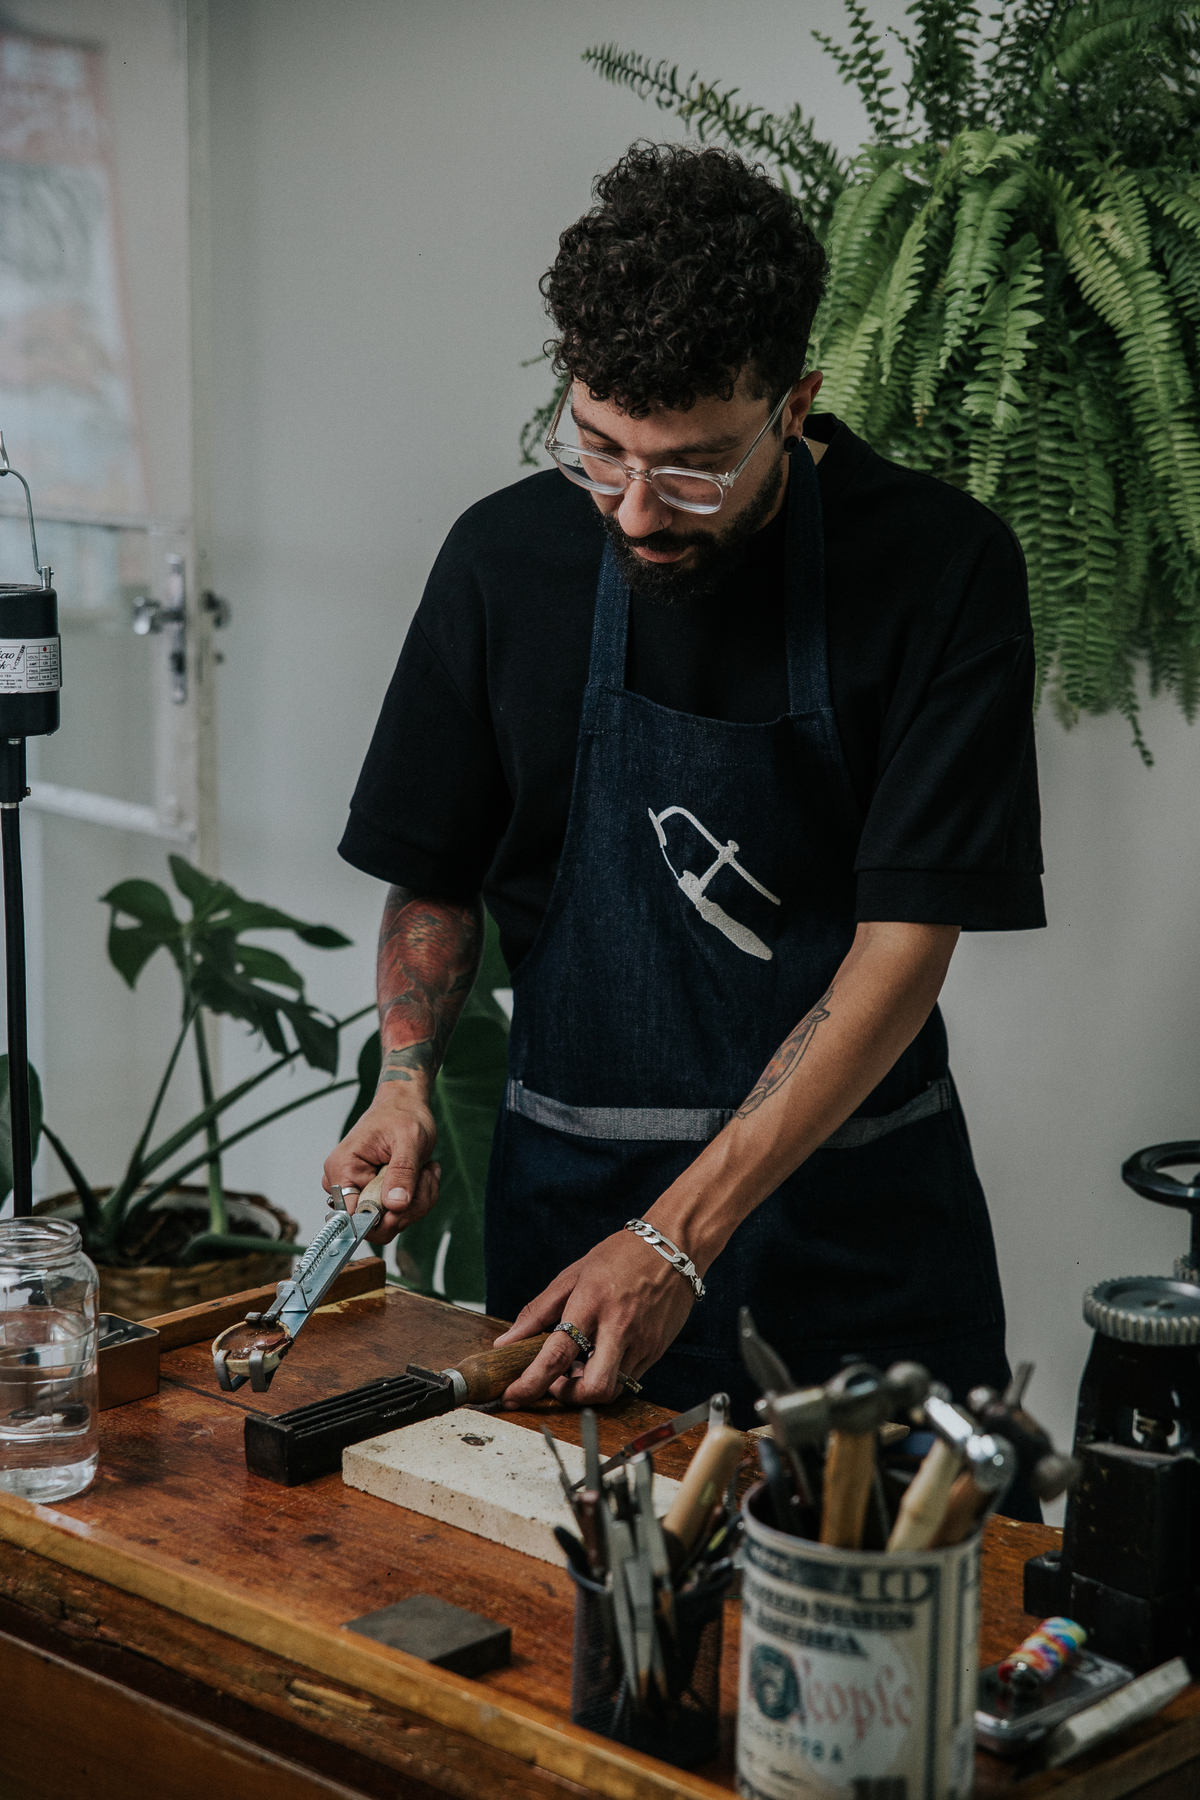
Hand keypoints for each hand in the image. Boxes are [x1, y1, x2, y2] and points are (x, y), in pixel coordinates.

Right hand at [323, 1091, 440, 1244]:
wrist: (405, 1105)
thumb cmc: (402, 1114)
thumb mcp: (408, 1139)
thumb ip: (402, 1172)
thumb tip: (395, 1205)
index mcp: (343, 1169)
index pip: (352, 1216)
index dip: (381, 1218)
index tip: (405, 1202)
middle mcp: (345, 1185)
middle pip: (375, 1225)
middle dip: (408, 1207)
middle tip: (423, 1177)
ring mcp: (360, 1192)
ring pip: (392, 1222)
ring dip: (418, 1200)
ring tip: (424, 1170)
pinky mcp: (376, 1196)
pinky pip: (399, 1214)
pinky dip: (418, 1198)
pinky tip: (422, 1174)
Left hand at [492, 1228, 694, 1405]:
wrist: (675, 1247)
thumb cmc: (621, 1255)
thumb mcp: (573, 1275)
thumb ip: (538, 1311)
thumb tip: (506, 1341)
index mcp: (591, 1303)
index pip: (556, 1355)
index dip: (530, 1383)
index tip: (512, 1396)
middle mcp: (618, 1327)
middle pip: (593, 1388)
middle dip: (568, 1397)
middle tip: (556, 1384)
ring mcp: (642, 1342)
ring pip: (612, 1390)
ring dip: (588, 1388)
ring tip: (578, 1366)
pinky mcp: (656, 1350)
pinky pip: (628, 1379)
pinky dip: (608, 1376)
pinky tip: (600, 1356)